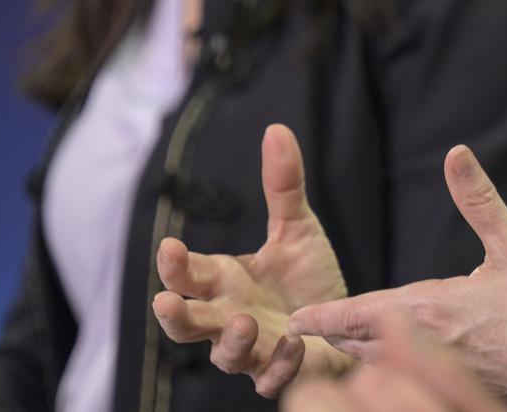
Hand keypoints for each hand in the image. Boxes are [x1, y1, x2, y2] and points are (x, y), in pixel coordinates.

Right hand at [153, 123, 352, 395]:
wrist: (342, 323)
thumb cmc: (308, 279)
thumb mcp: (298, 228)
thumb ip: (283, 185)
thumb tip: (276, 128)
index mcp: (226, 280)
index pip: (189, 274)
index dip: (175, 264)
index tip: (168, 247)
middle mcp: (230, 316)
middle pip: (187, 323)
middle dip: (174, 315)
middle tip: (164, 302)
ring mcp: (253, 348)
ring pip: (224, 357)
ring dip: (229, 343)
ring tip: (243, 323)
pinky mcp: (281, 371)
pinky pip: (271, 378)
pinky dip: (278, 366)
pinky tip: (292, 345)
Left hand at [288, 145, 506, 408]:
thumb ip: (479, 200)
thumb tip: (456, 156)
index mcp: (437, 310)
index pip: (363, 316)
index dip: (326, 318)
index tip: (297, 318)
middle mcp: (432, 349)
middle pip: (364, 350)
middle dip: (337, 338)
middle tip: (313, 328)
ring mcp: (447, 376)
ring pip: (385, 371)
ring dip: (362, 358)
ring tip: (346, 344)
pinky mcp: (465, 391)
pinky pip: (413, 386)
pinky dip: (393, 375)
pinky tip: (399, 365)